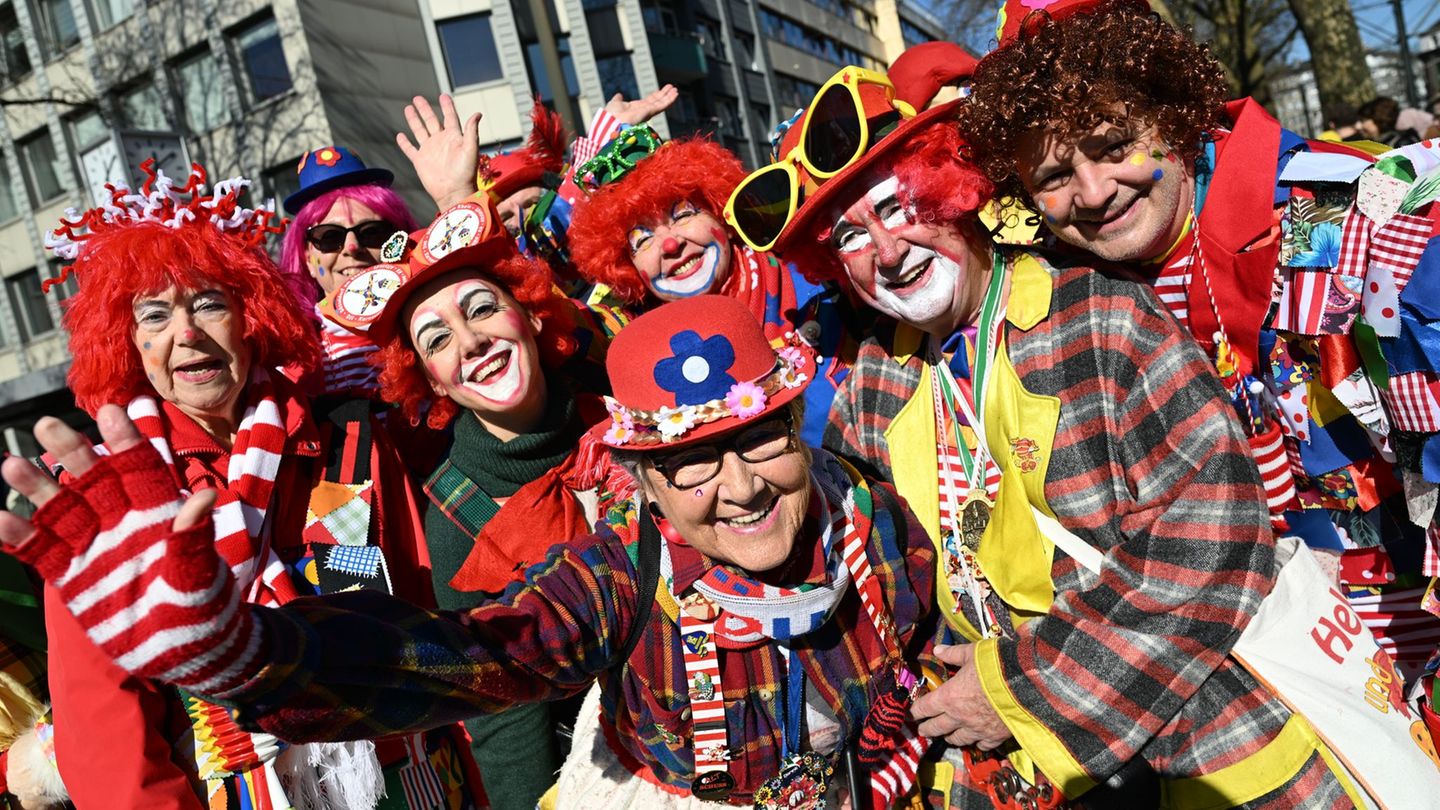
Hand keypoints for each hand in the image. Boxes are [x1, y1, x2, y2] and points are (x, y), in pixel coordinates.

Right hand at [0, 405, 258, 696]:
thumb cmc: (204, 608)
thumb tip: (205, 496)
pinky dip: (18, 537)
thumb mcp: (201, 577)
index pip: (141, 469)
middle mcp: (122, 521)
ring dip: (37, 487)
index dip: (125, 441)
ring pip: (60, 508)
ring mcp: (94, 547)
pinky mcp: (72, 576)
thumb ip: (194, 540)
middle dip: (72, 451)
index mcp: (158, 513)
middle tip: (46, 423)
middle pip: (93, 478)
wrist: (186, 652)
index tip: (110, 412)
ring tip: (10, 464)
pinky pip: (40, 552)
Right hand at [397, 94, 482, 211]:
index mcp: (454, 137)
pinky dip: (404, 143)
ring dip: (414, 120)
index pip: (450, 117)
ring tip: (408, 108)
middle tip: (417, 97)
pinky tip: (400, 135)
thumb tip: (477, 113)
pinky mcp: (420, 161)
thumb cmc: (466, 173)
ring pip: (419, 131)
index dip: (447, 106)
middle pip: (431, 120)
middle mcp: (440, 141)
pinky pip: (410, 149)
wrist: (454, 192)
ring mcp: (429, 151)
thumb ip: (472, 131)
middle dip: (424, 109)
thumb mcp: (471, 149)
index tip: (443, 95)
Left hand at [605, 84, 678, 126]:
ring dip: (669, 97)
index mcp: (636, 108)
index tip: (662, 90)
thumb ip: (618, 99)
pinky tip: (675, 94)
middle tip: (672, 87)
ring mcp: (647, 112)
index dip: (656, 95)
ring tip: (676, 90)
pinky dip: (668, 99)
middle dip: (664, 95)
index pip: (649, 101)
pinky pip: (661, 105)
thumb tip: (619, 95)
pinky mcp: (649, 112)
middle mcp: (643, 111)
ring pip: (661, 103)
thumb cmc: (611, 115)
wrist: (611, 122)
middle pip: (657, 101)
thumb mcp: (615, 103)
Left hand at [911, 644, 1012, 749]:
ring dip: (949, 737)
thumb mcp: (971, 652)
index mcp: (948, 697)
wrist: (1025, 683)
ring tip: (947, 735)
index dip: (916, 711)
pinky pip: (981, 746)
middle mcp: (959, 717)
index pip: (924, 708)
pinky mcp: (995, 737)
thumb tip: (937, 650)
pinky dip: (977, 743)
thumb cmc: (994, 665)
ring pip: (956, 739)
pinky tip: (977, 740)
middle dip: (927, 729)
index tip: (913, 713)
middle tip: (923, 729)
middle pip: (936, 729)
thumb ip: (952, 653)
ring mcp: (977, 729)